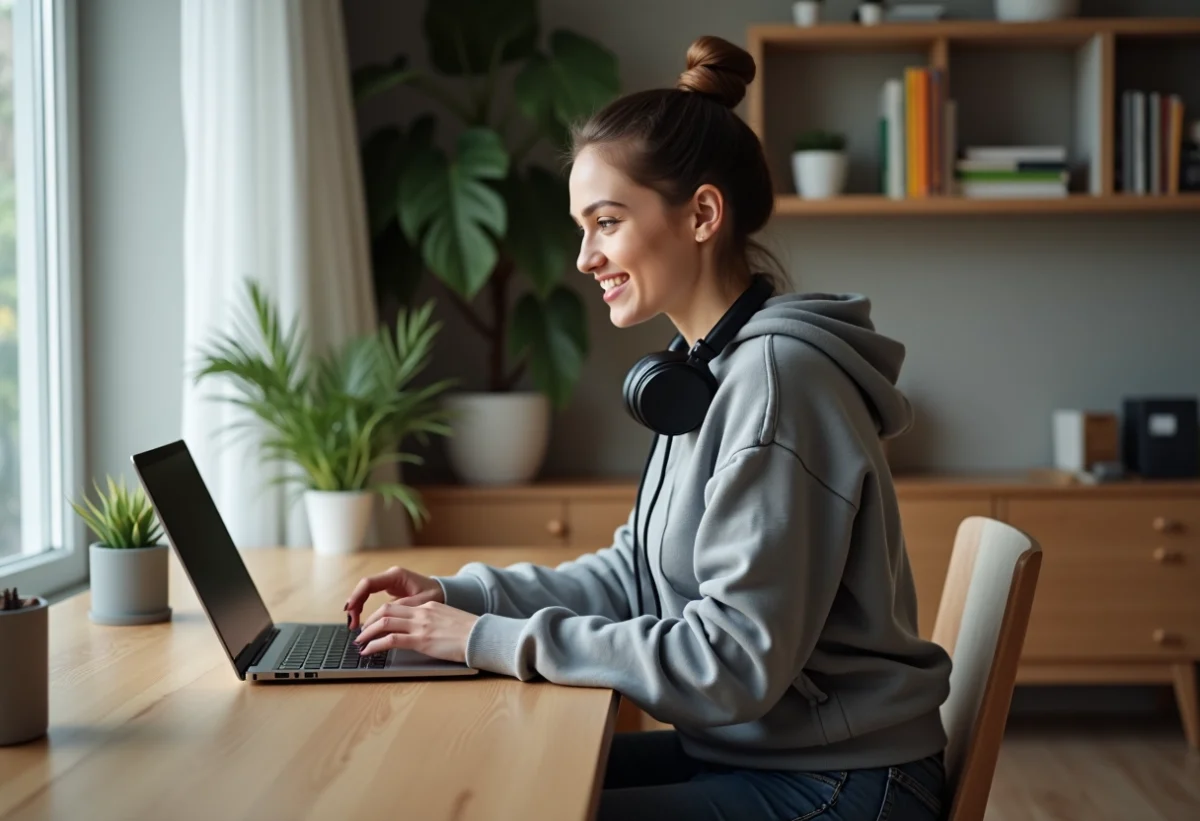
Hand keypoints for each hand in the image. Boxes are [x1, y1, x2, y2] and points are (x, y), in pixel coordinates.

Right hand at [344, 565, 443, 630]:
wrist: (445, 592)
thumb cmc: (436, 595)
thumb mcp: (421, 602)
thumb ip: (403, 607)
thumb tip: (384, 615)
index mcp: (396, 576)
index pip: (368, 583)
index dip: (357, 597)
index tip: (350, 611)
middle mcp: (390, 577)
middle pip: (364, 588)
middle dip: (355, 605)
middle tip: (352, 624)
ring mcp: (389, 583)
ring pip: (366, 593)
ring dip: (358, 608)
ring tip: (355, 625)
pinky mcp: (390, 590)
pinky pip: (372, 598)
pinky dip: (365, 608)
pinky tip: (363, 621)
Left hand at [352, 600, 478, 663]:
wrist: (482, 636)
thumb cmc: (470, 632)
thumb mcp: (449, 620)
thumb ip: (433, 621)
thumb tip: (421, 632)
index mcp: (429, 605)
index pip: (398, 606)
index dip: (381, 615)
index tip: (373, 623)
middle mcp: (422, 612)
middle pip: (386, 610)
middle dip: (369, 621)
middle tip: (361, 632)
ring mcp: (420, 625)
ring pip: (384, 623)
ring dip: (368, 633)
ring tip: (359, 643)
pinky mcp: (421, 640)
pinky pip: (391, 640)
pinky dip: (375, 645)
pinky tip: (368, 651)